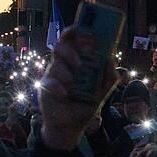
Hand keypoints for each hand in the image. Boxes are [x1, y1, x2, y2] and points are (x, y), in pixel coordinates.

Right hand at [38, 26, 117, 150]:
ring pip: (55, 64)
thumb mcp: (102, 92)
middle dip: (70, 52)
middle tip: (80, 64)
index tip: (80, 28)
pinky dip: (58, 87)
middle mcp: (63, 65)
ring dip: (65, 71)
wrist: (70, 128)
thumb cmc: (84, 105)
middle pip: (59, 47)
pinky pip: (49, 82)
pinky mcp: (45, 89)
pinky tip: (64, 94)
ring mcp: (53, 76)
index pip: (71, 41)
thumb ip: (109, 76)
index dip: (73, 31)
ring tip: (73, 82)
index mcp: (75, 61)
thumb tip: (111, 59)